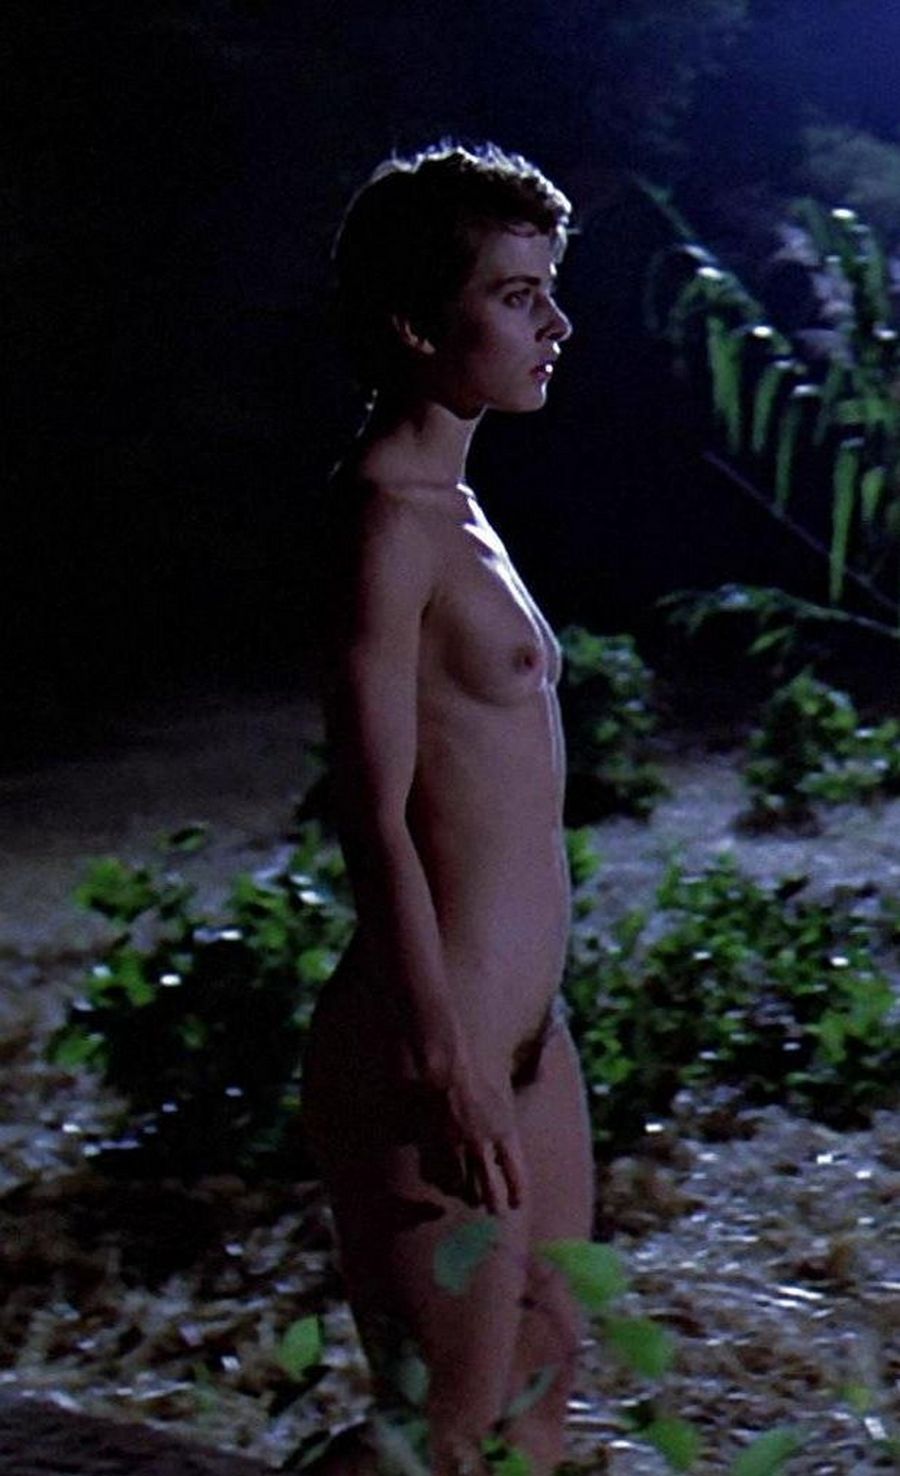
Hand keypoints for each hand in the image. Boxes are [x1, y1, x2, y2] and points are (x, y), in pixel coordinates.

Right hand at [438, 1066, 525, 1214]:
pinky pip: (436, 1171)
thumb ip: (533, 1073)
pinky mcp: (435, 1141)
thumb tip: (552, 1048)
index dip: (517, 1192)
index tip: (517, 1204)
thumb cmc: (483, 1065)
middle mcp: (483, 1144)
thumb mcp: (514, 1073)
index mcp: (506, 1131)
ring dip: (465, 1193)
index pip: (516, 1173)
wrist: (449, 1064)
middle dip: (492, 1202)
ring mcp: (457, 1145)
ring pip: (460, 1184)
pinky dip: (441, 1178)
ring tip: (468, 1199)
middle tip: (494, 1212)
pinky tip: (443, 1182)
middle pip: (488, 1188)